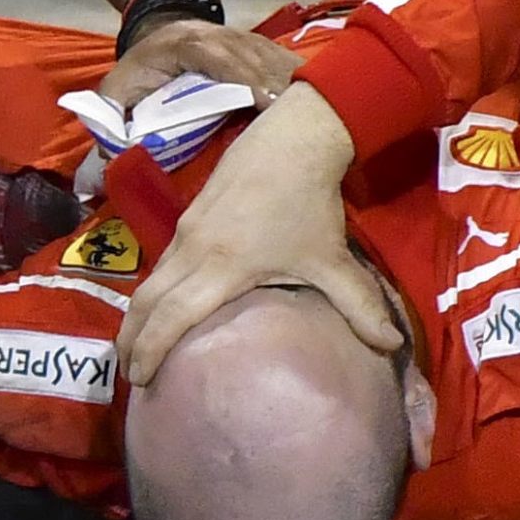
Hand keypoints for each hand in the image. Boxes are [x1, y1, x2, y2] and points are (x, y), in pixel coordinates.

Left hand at [96, 18, 301, 112]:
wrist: (158, 30)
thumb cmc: (140, 70)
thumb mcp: (115, 91)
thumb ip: (109, 123)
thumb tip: (100, 173)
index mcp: (184, 43)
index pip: (216, 56)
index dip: (242, 76)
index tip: (266, 103)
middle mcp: (218, 35)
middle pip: (254, 56)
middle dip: (277, 85)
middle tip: (301, 119)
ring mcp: (242, 37)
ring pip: (274, 57)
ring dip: (295, 84)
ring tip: (320, 115)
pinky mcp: (259, 47)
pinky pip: (283, 62)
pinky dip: (300, 81)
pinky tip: (320, 103)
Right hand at [117, 93, 400, 384]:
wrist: (294, 137)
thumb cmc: (310, 203)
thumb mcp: (333, 260)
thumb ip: (360, 307)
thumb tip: (390, 347)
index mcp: (221, 268)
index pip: (170, 318)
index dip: (149, 352)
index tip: (140, 382)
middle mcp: (192, 250)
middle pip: (146, 302)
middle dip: (131, 340)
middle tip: (129, 375)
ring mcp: (186, 228)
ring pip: (150, 279)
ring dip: (138, 314)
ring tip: (136, 344)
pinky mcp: (190, 214)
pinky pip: (161, 260)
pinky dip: (152, 288)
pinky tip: (162, 301)